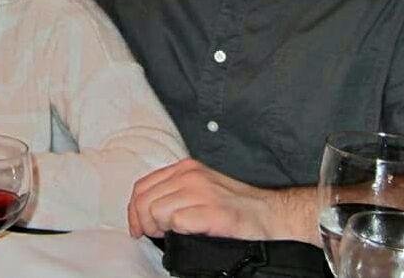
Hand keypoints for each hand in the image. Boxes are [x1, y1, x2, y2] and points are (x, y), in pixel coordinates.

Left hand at [128, 158, 267, 239]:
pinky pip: (177, 223)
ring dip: (161, 228)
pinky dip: (179, 233)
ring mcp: (201, 192)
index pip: (142, 186)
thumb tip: (145, 211)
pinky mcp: (212, 211)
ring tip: (174, 234)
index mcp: (185, 169)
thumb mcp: (200, 189)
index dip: (134, 210)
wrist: (270, 215)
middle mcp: (190, 176)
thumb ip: (174, 192)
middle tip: (156, 234)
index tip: (138, 227)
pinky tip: (190, 234)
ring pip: (156, 211)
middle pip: (144, 200)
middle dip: (144, 222)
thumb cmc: (235, 207)